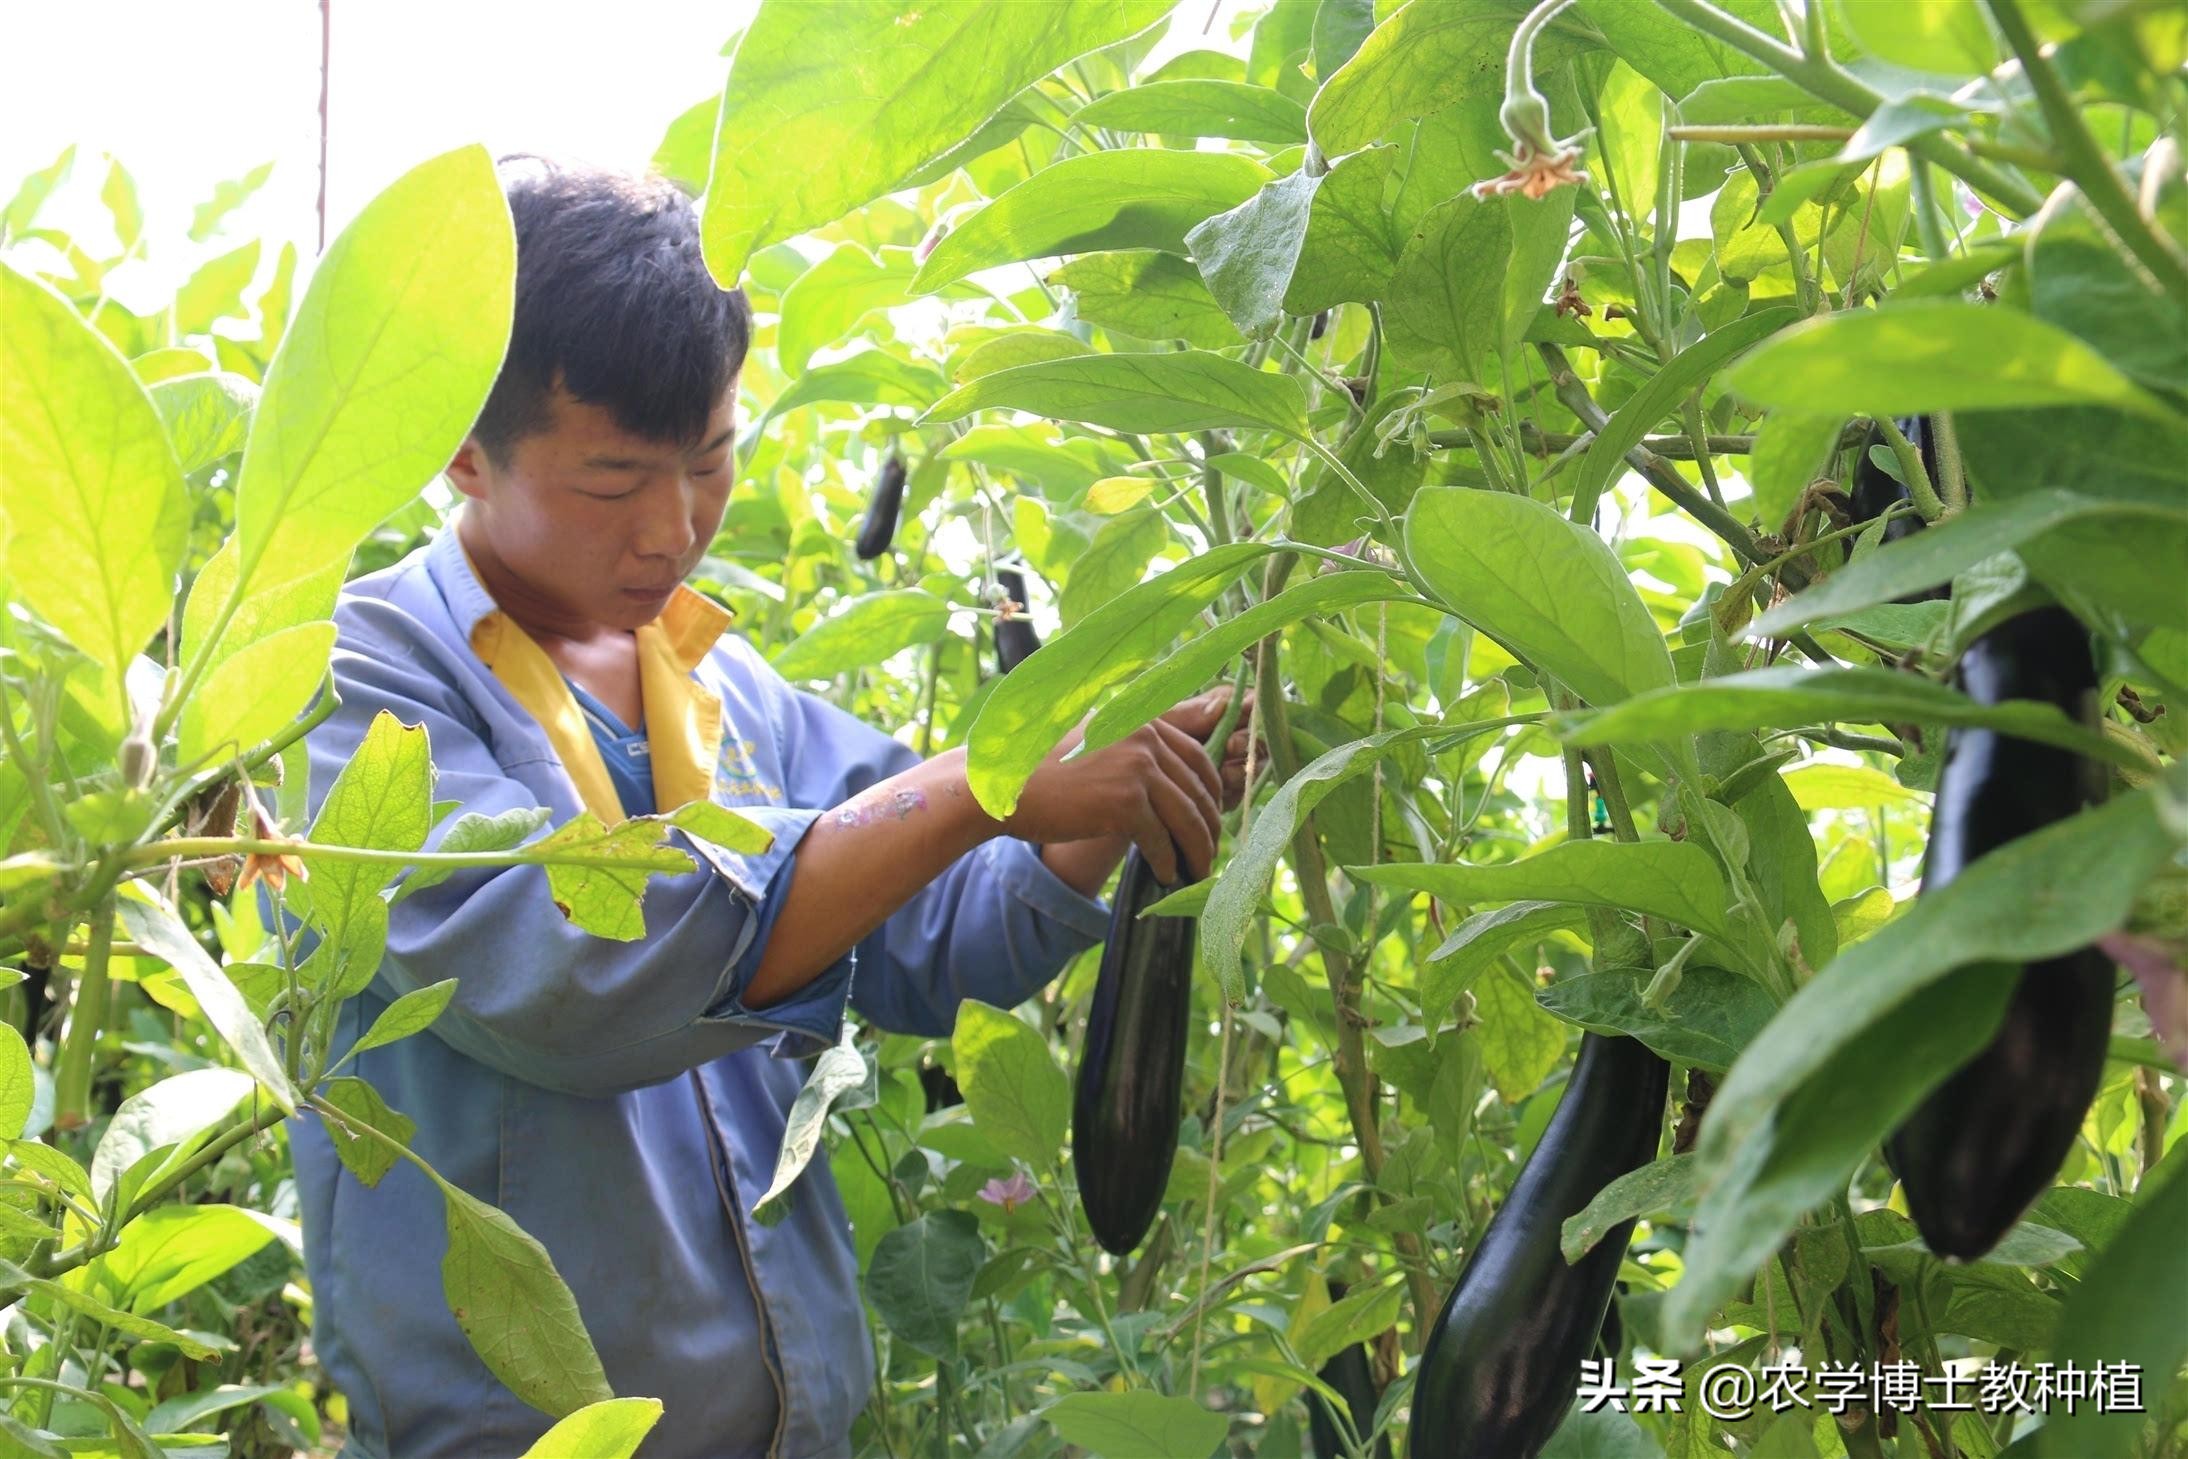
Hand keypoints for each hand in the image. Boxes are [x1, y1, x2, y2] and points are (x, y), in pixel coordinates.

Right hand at [1000, 684, 1256, 884]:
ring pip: (1187, 818)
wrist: (1003, 786)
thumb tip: (1163, 781)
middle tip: (1211, 852)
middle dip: (1209, 826)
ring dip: (1196, 849)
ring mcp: (1137, 769)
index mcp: (1142, 720)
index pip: (1197, 756)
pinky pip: (1161, 840)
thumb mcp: (1093, 741)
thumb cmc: (1039, 769)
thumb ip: (1128, 748)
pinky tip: (1165, 874)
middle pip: (1198, 789)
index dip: (1211, 792)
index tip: (1212, 817)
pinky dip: (1167, 861)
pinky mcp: (1125, 804)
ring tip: (1197, 870)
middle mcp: (1145, 738)